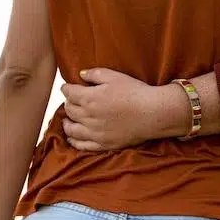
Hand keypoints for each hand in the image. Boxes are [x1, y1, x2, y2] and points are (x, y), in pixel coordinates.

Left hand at [60, 68, 184, 150]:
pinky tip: (73, 137)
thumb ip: (95, 74)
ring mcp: (95, 132)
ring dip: (67, 123)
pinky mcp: (103, 144)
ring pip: (72, 129)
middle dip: (68, 103)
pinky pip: (82, 145)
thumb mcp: (115, 76)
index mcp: (90, 98)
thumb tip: (81, 74)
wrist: (153, 113)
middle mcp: (89, 116)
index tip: (66, 87)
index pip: (70, 93)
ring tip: (67, 120)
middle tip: (70, 100)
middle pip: (70, 110)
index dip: (66, 88)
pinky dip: (74, 141)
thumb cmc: (136, 92)